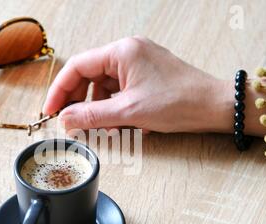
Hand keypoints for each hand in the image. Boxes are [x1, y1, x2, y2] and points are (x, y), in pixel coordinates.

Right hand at [43, 36, 265, 135]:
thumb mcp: (129, 112)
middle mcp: (128, 52)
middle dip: (79, 101)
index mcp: (121, 51)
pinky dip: (114, 107)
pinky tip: (117, 125)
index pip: (78, 66)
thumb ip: (92, 116)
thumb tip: (64, 119)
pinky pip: (119, 90)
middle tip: (71, 123)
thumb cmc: (179, 102)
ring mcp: (138, 63)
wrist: (215, 106)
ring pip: (104, 85)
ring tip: (99, 128)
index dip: (60, 90)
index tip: (51, 110)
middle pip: (89, 75)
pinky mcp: (146, 76)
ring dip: (98, 108)